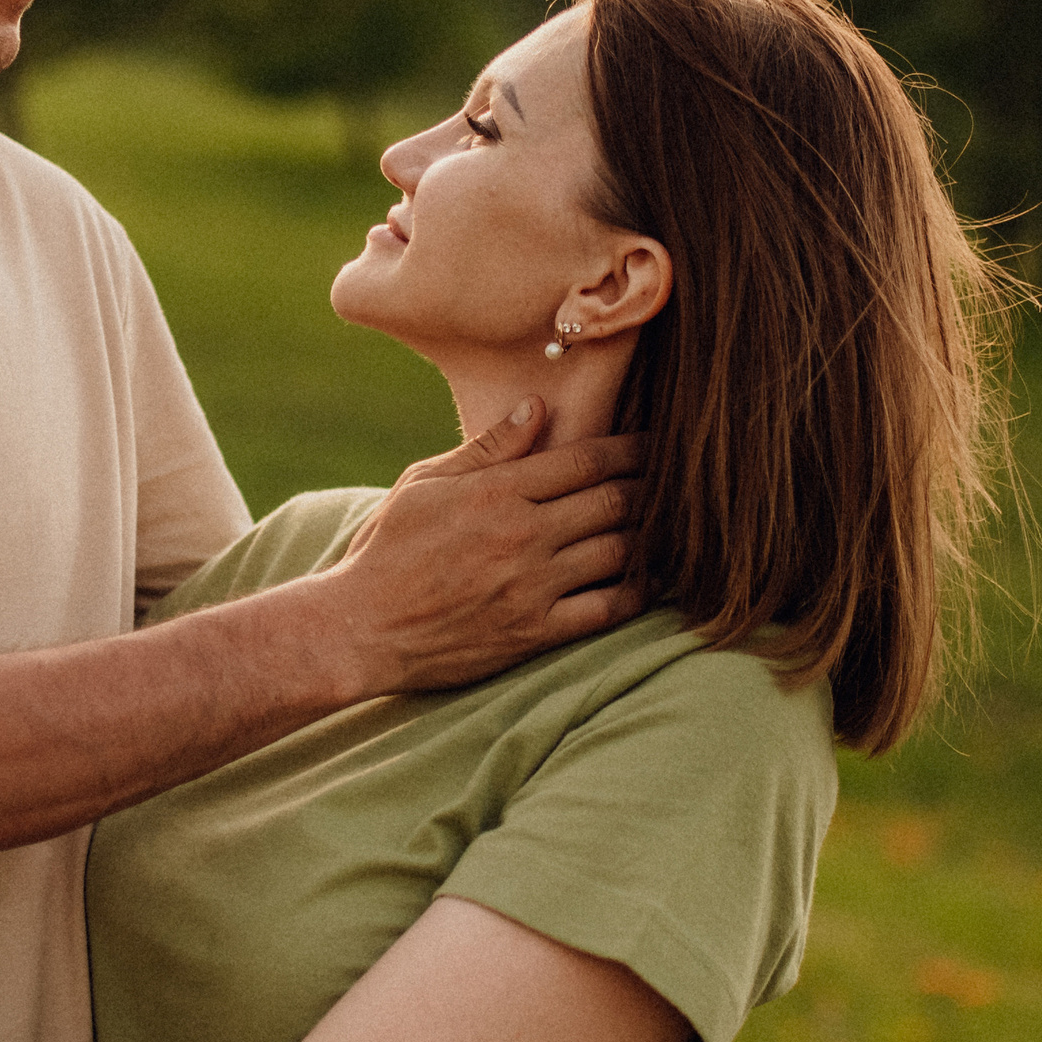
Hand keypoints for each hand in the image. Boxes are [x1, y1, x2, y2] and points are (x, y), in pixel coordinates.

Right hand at [323, 399, 645, 692]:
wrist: (362, 628)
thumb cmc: (387, 550)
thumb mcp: (424, 484)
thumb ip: (486, 449)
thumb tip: (537, 409)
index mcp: (496, 493)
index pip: (585, 459)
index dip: (631, 448)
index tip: (657, 442)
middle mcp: (522, 536)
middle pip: (615, 501)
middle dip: (653, 486)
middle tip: (679, 479)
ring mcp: (532, 586)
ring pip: (620, 551)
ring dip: (653, 535)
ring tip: (676, 523)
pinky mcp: (536, 632)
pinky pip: (607, 609)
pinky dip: (640, 591)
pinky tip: (654, 580)